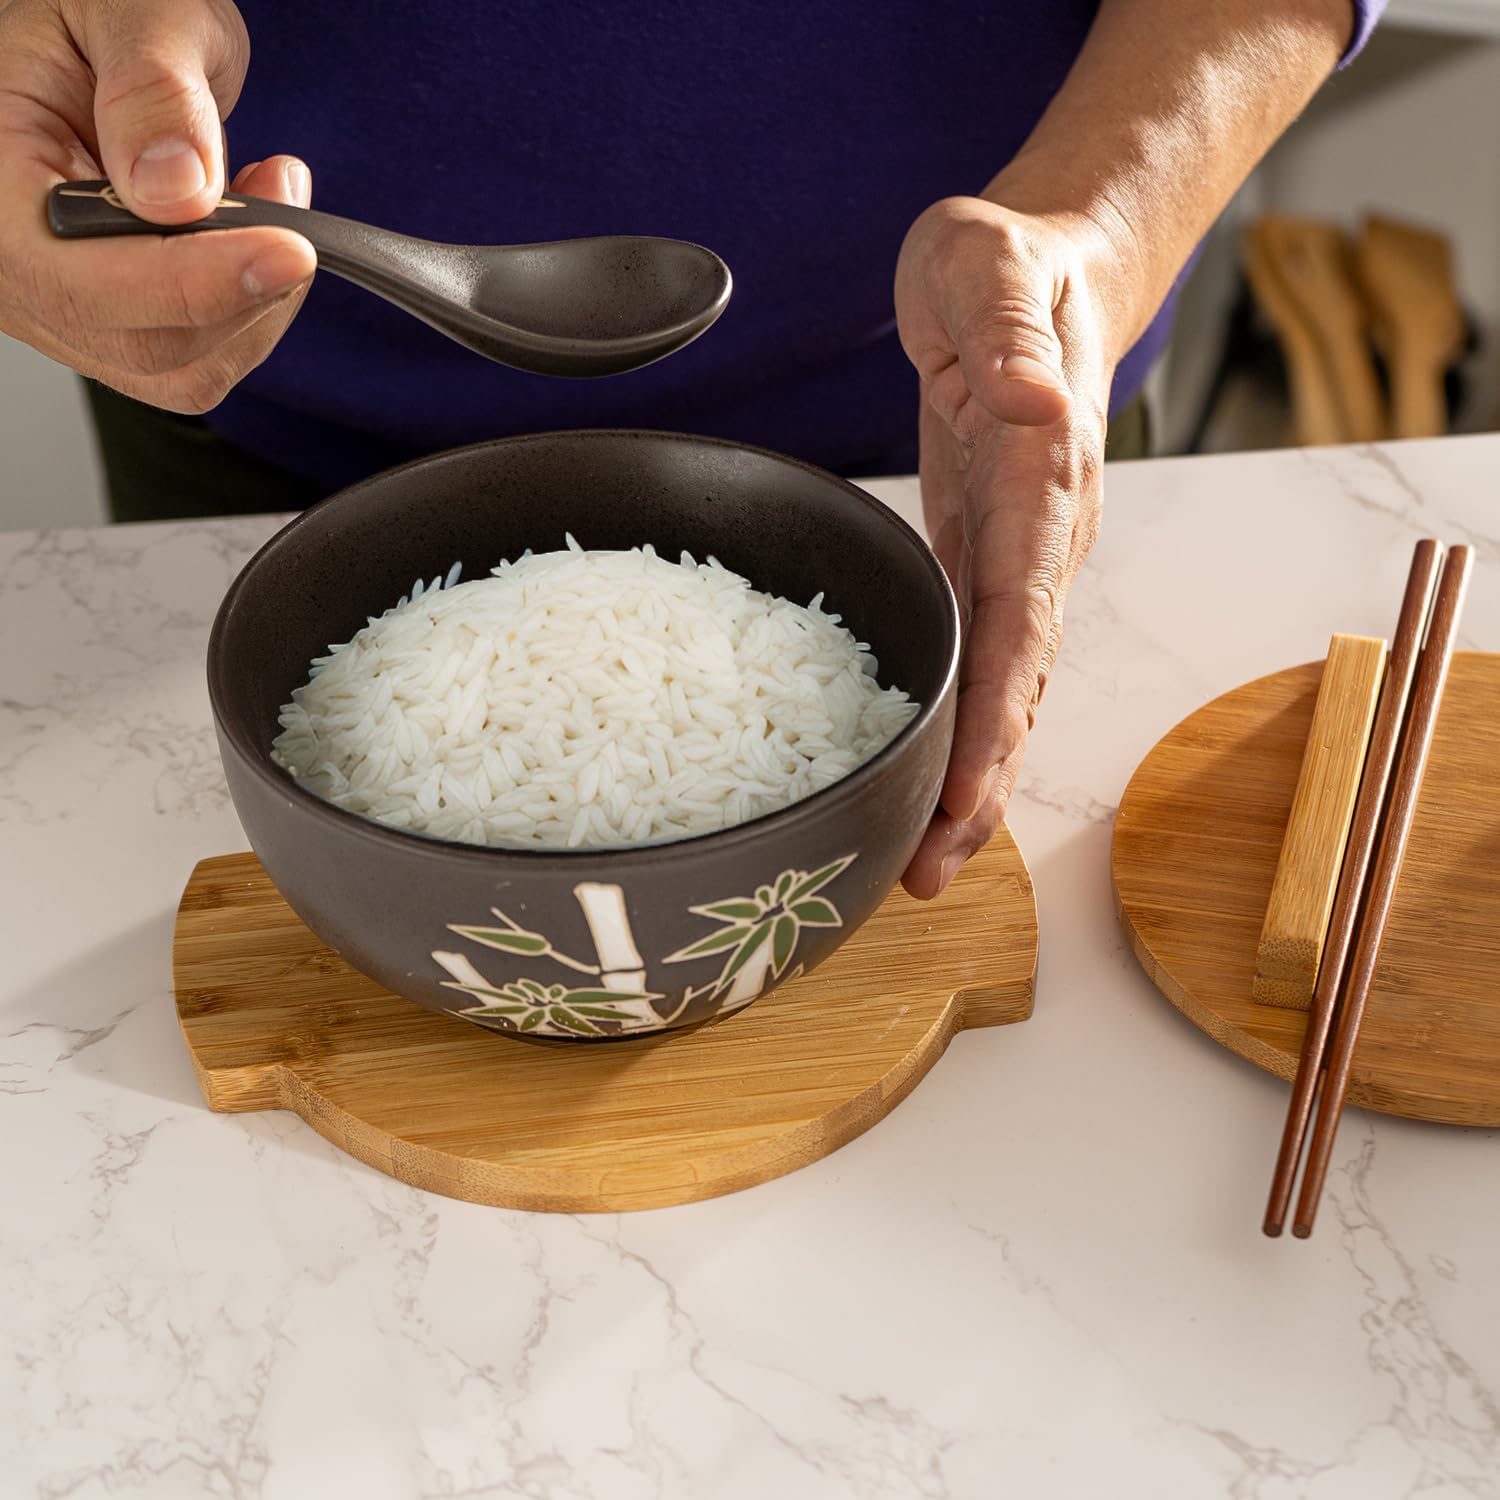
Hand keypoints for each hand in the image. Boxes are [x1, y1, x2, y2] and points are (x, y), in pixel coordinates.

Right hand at [0, 0, 314, 414]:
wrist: (107, 40)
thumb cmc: (100, 13)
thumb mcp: (126, 10)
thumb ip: (152, 93)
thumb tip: (175, 187)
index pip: (81, 282)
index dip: (194, 282)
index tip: (287, 251)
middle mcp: (13, 267)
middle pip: (144, 343)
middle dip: (241, 284)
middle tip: (283, 192)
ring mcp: (63, 307)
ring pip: (183, 367)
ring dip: (257, 299)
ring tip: (270, 196)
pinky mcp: (117, 324)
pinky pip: (199, 359)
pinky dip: (252, 309)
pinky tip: (256, 235)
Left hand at [895, 195, 1115, 898]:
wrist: (1035, 267)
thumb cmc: (1008, 264)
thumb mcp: (994, 268)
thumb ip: (1011, 337)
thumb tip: (1033, 406)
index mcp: (1042, 480)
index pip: (1022, 618)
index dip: (995, 715)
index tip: (964, 797)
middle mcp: (1038, 536)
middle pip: (1018, 680)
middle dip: (979, 781)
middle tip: (928, 874)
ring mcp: (1013, 553)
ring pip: (1000, 683)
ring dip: (966, 774)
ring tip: (922, 862)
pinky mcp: (980, 553)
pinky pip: (972, 654)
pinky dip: (952, 723)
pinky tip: (921, 777)